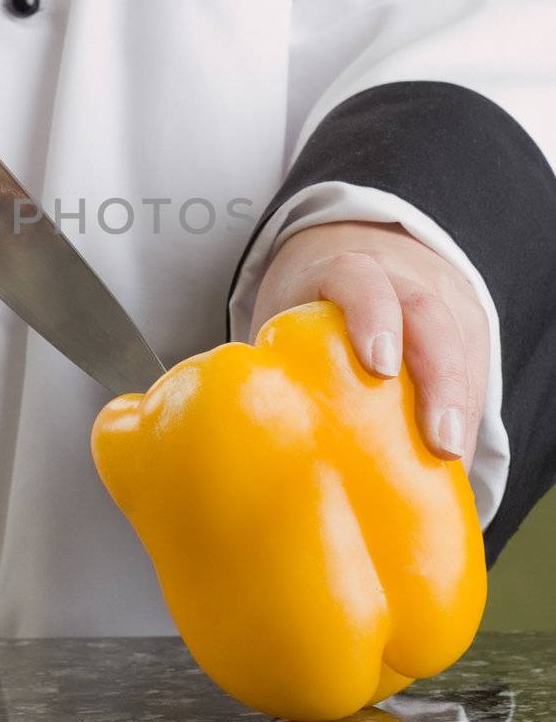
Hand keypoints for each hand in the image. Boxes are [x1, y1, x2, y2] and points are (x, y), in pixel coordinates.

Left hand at [250, 221, 488, 468]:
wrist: (353, 262)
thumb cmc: (310, 305)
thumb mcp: (286, 315)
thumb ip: (273, 363)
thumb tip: (246, 437)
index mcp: (342, 272)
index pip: (359, 278)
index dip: (372, 316)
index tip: (380, 366)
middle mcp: (398, 280)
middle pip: (427, 317)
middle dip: (440, 379)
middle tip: (440, 441)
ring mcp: (438, 301)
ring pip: (460, 343)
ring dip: (461, 405)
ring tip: (455, 460)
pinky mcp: (463, 329)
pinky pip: (474, 369)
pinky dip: (467, 414)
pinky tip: (457, 458)